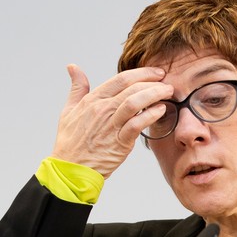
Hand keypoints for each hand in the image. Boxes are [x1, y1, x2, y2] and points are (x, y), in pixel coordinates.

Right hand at [51, 64, 171, 178]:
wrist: (71, 168)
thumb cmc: (71, 142)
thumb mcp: (69, 110)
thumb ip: (77, 88)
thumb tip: (73, 67)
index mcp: (93, 100)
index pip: (121, 79)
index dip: (143, 73)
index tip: (157, 73)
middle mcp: (102, 109)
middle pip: (132, 87)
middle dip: (153, 82)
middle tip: (167, 83)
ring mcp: (111, 125)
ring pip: (135, 102)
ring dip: (155, 94)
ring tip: (167, 93)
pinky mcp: (119, 142)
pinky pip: (137, 124)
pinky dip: (151, 115)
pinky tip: (161, 110)